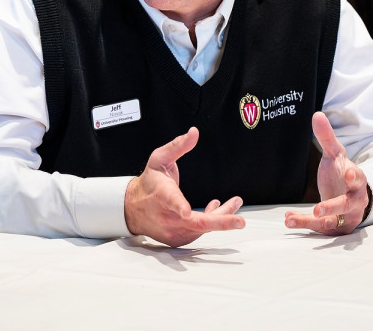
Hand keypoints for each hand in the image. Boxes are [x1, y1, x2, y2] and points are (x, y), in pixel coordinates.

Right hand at [123, 127, 244, 246]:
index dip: (179, 206)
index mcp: (162, 194)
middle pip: (195, 223)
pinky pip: (199, 232)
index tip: (185, 211)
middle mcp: (167, 216)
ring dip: (222, 217)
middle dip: (220, 222)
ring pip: (202, 227)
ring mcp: (172, 231)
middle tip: (239, 221)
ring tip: (235, 202)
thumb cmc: (149, 182)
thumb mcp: (159, 159)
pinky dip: (211, 222)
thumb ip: (178, 146)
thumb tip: (194, 132)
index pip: (170, 200)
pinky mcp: (178, 240)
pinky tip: (217, 210)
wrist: (132, 209)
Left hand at [283, 112, 370, 234]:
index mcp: (356, 181)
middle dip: (332, 207)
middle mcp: (354, 201)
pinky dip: (304, 224)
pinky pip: (320, 228)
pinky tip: (289, 220)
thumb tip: (317, 114)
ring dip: (311, 221)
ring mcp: (345, 217)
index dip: (355, 178)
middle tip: (318, 209)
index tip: (348, 176)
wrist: (351, 199)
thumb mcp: (335, 155)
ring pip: (330, 222)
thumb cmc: (341, 174)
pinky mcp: (335, 228)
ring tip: (291, 219)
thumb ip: (326, 137)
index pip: (359, 179)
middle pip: (346, 205)